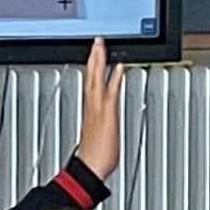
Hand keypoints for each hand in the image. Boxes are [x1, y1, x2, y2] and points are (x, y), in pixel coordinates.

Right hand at [74, 38, 124, 180]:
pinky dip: (114, 78)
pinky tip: (119, 67)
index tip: (95, 53)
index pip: (90, 82)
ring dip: (100, 61)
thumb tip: (100, 124)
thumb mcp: (95, 135)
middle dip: (94, 58)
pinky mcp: (108, 113)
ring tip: (101, 46)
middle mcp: (92, 105)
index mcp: (90, 109)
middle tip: (96, 41)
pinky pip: (111, 90)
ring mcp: (99, 108)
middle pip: (91, 76)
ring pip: (97, 79)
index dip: (93, 67)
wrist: (90, 167)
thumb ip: (98, 124)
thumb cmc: (94, 156)